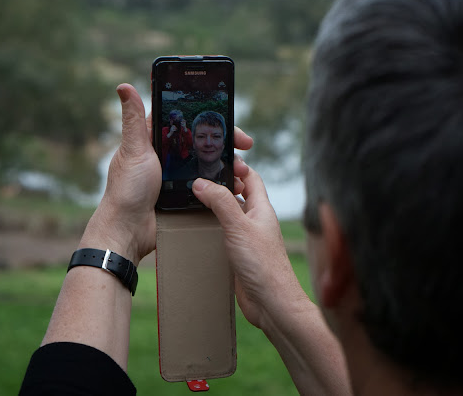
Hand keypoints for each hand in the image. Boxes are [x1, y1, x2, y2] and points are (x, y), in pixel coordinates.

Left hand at [80, 83, 253, 264]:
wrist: (130, 229)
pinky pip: (211, 186)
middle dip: (228, 145)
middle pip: (206, 143)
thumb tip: (124, 86)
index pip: (189, 122)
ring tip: (242, 172)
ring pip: (211, 164)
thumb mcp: (134, 150)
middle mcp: (170, 157)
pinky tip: (236, 187)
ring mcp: (180, 177)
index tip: (229, 121)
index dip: (211, 120)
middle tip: (245, 147)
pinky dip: (225, 185)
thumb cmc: (127, 189)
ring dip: (230, 166)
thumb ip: (134, 120)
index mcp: (157, 141)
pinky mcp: (187, 195)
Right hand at [192, 168, 309, 329]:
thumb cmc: (263, 265)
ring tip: (190, 200)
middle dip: (220, 184)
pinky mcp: (239, 256)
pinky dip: (210, 230)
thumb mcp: (239, 227)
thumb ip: (221, 203)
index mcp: (261, 209)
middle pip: (238, 195)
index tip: (215, 158)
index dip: (236, 166)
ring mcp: (248, 239)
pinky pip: (223, 236)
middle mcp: (256, 221)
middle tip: (196, 177)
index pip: (251, 178)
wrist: (272, 303)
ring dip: (213, 208)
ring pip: (229, 216)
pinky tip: (195, 231)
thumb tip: (201, 182)